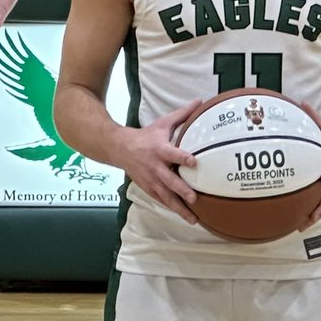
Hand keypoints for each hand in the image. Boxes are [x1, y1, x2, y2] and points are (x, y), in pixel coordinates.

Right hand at [118, 100, 202, 222]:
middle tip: (194, 199)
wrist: (119, 148)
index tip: (194, 163)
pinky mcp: (148, 188)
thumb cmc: (146, 135)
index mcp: (160, 149)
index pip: (173, 154)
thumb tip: (200, 101)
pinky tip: (184, 217)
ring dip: (179, 208)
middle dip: (181, 190)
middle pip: (169, 181)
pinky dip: (172, 209)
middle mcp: (155, 167)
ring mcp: (151, 180)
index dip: (183, 158)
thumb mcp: (162, 123)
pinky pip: (161, 200)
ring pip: (166, 197)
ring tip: (193, 220)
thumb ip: (182, 115)